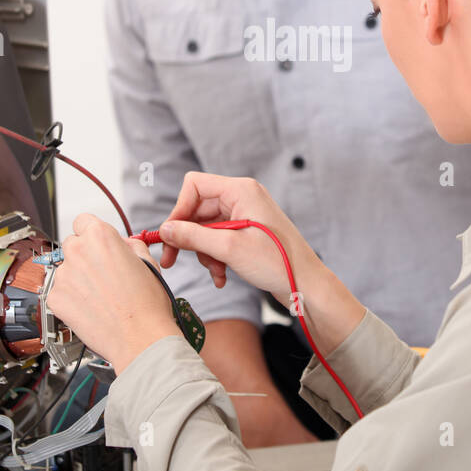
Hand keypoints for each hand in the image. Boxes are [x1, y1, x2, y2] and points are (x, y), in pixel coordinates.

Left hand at [47, 213, 179, 373]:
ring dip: (78, 278)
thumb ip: (130, 246)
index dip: (91, 233)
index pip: (83, 221)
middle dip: (85, 255)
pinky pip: (59, 291)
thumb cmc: (147, 305)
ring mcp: (64, 275)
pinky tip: (90, 308)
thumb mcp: (148, 263)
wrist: (140, 338)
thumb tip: (123, 245)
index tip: (96, 244)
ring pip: (66, 269)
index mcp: (100, 236)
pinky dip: (71, 298)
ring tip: (99, 296)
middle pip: (72, 244)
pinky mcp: (55, 298)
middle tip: (101, 274)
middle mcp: (78, 251)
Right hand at [156, 172, 325, 313]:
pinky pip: (219, 238)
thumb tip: (164, 230)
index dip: (179, 209)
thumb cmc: (277, 262)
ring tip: (215, 272)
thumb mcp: (229, 249)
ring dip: (204, 252)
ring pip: (206, 227)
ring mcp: (245, 214)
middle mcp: (242, 197)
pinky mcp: (247, 232)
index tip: (170, 235)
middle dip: (188, 237)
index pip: (194, 185)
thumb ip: (193, 237)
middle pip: (198, 209)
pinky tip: (221, 276)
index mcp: (241, 190)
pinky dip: (215, 256)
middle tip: (172, 260)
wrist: (307, 284)